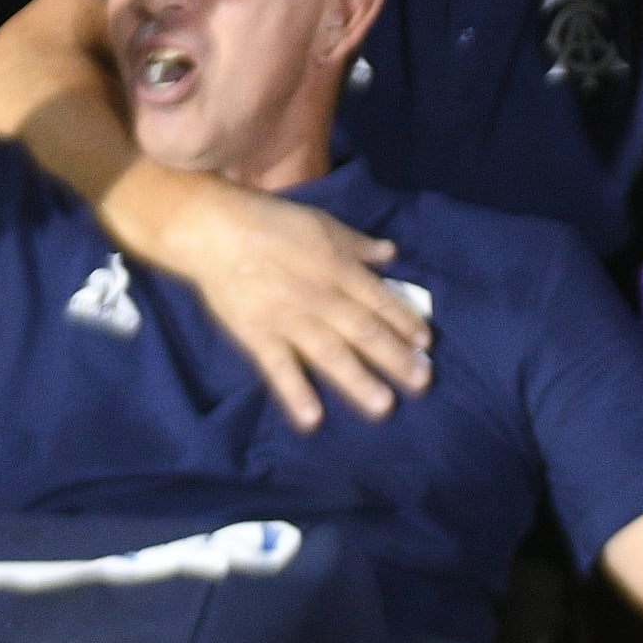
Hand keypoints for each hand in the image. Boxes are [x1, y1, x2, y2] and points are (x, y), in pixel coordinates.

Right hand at [111, 170, 433, 427]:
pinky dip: (296, 392)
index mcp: (337, 267)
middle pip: (363, 330)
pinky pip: (279, 368)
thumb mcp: (322, 223)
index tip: (426, 344)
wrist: (215, 230)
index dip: (404, 321)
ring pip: (329, 353)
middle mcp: (320, 296)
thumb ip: (357, 245)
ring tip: (384, 406)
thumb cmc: (272, 223)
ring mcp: (288, 318)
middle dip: (395, 357)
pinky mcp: (257, 336)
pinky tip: (313, 418)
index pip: (379, 299)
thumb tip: (392, 254)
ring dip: (358, 380)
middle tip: (422, 382)